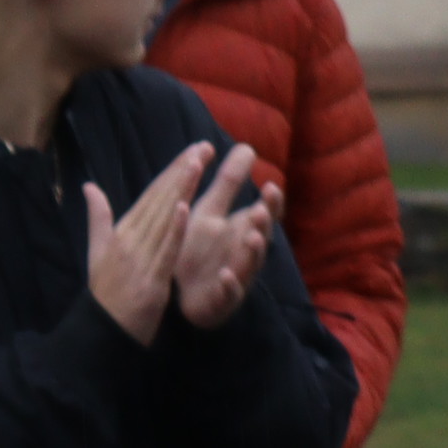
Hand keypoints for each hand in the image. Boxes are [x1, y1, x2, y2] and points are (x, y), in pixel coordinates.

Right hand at [81, 140, 210, 345]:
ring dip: (180, 190)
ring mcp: (140, 258)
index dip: (172, 171)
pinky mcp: (151, 278)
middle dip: (182, 172)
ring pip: (164, 218)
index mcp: (121, 231)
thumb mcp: (96, 251)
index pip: (150, 195)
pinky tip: (185, 208)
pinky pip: (165, 250)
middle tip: (202, 147)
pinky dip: (173, 229)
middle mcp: (130, 240)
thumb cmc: (105, 292)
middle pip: (159, 200)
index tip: (192, 152)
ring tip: (196, 164)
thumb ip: (97, 217)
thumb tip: (89, 186)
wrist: (103, 331)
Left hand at [170, 145, 279, 331]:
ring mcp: (236, 277)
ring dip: (252, 252)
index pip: (265, 214)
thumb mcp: (210, 210)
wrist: (177, 292)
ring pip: (249, 265)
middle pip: (260, 238)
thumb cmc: (198, 248)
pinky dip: (229, 285)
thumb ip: (229, 182)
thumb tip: (247, 146)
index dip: (271, 203)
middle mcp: (244, 253)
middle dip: (262, 225)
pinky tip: (225, 276)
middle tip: (261, 210)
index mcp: (243, 230)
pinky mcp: (221, 301)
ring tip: (252, 238)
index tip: (270, 186)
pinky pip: (229, 294)